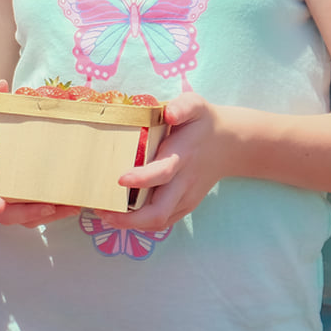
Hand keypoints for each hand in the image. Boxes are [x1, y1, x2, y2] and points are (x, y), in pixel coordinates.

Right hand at [0, 80, 84, 227]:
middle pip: (6, 213)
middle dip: (28, 213)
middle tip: (51, 205)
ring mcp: (9, 197)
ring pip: (25, 218)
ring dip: (49, 216)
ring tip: (73, 205)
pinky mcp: (23, 200)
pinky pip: (35, 215)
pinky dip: (54, 213)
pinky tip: (74, 203)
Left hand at [116, 91, 235, 229]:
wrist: (229, 144)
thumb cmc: (202, 122)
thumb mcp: (196, 105)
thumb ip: (183, 107)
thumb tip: (169, 114)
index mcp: (183, 156)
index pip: (163, 172)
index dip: (142, 179)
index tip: (120, 179)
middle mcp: (184, 182)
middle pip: (159, 211)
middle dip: (128, 217)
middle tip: (101, 209)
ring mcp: (186, 197)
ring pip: (159, 221)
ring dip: (130, 224)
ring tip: (105, 215)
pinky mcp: (185, 206)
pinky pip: (163, 222)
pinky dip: (141, 224)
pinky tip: (120, 217)